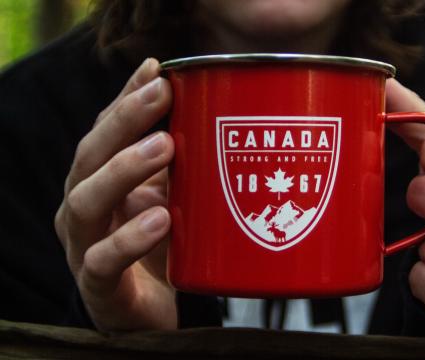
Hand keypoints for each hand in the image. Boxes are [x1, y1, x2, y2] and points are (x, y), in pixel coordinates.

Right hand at [54, 59, 176, 330]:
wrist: (149, 312)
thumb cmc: (159, 246)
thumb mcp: (170, 196)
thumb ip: (180, 163)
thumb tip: (217, 115)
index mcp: (97, 181)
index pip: (104, 131)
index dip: (126, 98)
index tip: (158, 69)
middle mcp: (83, 207)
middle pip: (90, 156)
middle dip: (125, 120)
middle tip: (162, 93)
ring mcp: (84, 246)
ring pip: (87, 201)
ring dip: (125, 169)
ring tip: (165, 147)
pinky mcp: (98, 286)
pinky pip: (105, 261)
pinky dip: (131, 238)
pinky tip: (160, 220)